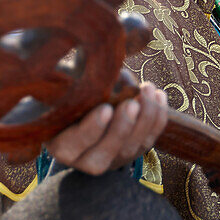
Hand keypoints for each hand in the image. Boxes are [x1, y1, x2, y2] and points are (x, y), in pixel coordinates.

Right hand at [43, 82, 167, 173]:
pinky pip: (149, 140)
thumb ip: (77, 77)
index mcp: (61, 145)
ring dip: (144, 120)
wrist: (86, 99)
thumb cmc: (71, 88)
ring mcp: (112, 158)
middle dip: (122, 128)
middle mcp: (85, 159)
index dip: (92, 128)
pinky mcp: (133, 152)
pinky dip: (157, 119)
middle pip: (105, 153)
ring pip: (131, 148)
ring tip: (147, 90)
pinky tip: (158, 95)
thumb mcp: (67, 83)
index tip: (106, 108)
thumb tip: (97, 59)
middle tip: (131, 103)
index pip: (74, 143)